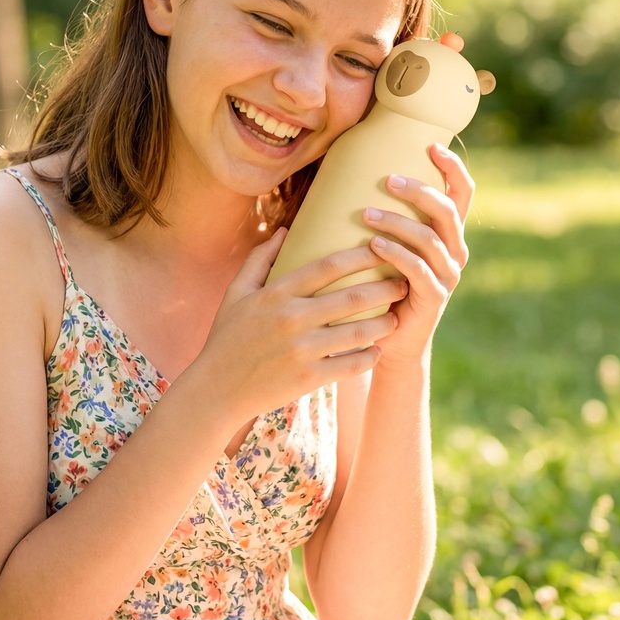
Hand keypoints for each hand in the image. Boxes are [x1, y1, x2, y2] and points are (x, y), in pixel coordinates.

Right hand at [192, 230, 407, 421]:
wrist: (216, 389)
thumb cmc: (227, 337)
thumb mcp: (236, 293)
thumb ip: (260, 259)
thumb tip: (285, 230)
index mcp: (277, 293)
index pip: (329, 266)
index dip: (361, 255)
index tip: (382, 247)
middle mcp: (293, 319)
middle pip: (352, 297)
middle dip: (384, 287)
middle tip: (403, 281)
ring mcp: (302, 350)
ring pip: (358, 332)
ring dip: (383, 322)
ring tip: (396, 316)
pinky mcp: (308, 378)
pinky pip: (351, 365)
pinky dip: (370, 356)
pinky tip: (378, 350)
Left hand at [360, 142, 473, 364]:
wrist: (389, 340)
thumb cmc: (381, 286)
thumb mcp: (386, 249)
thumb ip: (381, 219)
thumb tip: (344, 178)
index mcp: (448, 235)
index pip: (462, 194)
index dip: (453, 169)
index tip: (431, 146)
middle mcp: (455, 252)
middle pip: (447, 211)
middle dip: (419, 191)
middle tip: (388, 179)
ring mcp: (448, 276)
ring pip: (431, 238)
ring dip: (398, 222)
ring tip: (367, 214)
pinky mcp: (434, 298)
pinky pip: (419, 270)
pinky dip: (397, 255)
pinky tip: (374, 244)